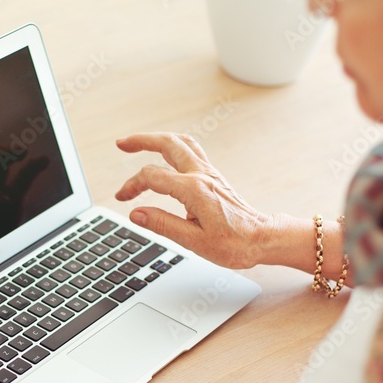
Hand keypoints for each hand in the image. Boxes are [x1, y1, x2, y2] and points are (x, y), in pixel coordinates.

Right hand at [115, 132, 279, 269]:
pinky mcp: (214, 177)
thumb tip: (136, 213)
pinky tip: (166, 153)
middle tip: (121, 143)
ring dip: (159, 139)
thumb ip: (162, 224)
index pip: (153, 177)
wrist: (262, 239)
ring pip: (181, 142)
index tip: (123, 198)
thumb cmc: (234, 244)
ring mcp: (209, 173)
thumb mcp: (194, 241)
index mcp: (194, 190)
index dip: (133, 185)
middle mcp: (202, 175)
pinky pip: (192, 150)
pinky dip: (174, 146)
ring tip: (140, 142)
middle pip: (168, 144)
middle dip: (142, 140)